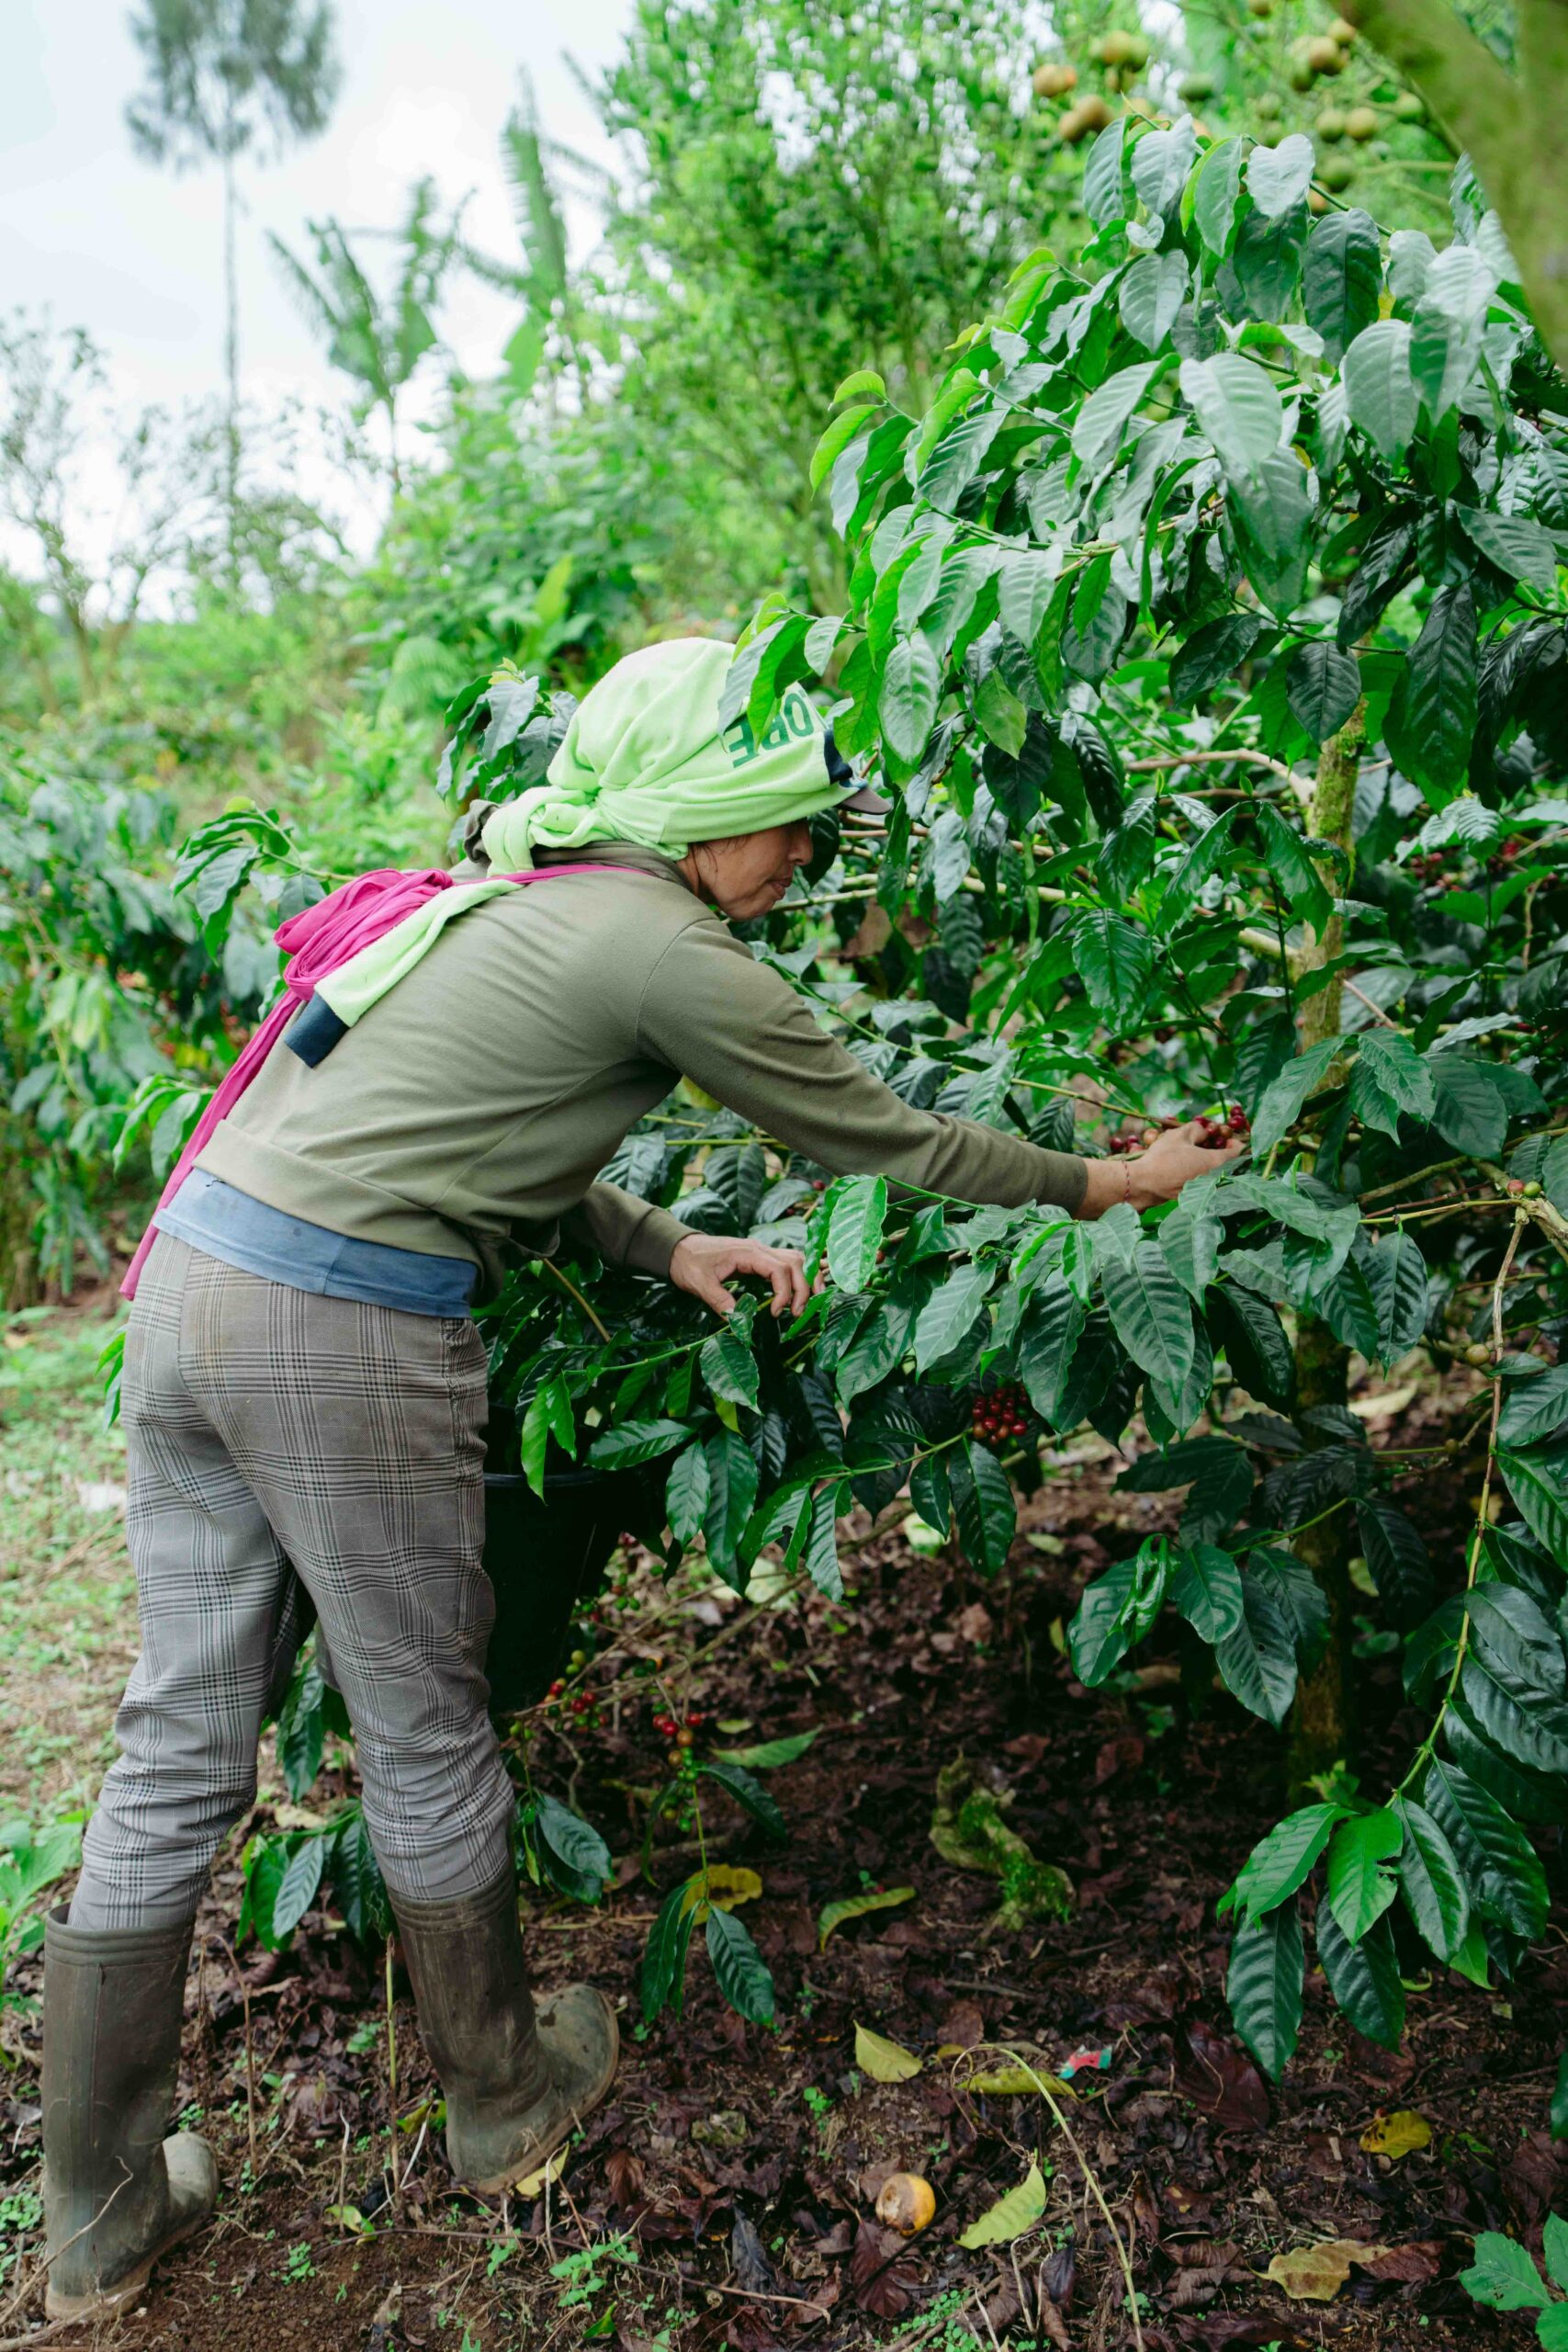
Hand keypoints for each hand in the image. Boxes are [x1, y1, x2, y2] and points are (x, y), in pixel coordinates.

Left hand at [669, 1232, 811, 1318]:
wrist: (679, 1248)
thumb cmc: (688, 1262)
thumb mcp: (700, 1284)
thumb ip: (719, 1301)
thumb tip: (738, 1322)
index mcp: (748, 1253)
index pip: (780, 1269)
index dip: (784, 1292)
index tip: (776, 1313)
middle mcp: (759, 1249)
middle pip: (795, 1263)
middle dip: (803, 1288)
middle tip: (797, 1313)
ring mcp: (761, 1252)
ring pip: (796, 1259)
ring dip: (807, 1279)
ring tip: (809, 1302)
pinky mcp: (759, 1258)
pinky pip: (787, 1262)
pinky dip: (799, 1274)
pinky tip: (803, 1289)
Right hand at [1078, 1119, 1246, 1217]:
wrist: (1144, 1184)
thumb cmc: (1163, 1157)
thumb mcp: (1179, 1135)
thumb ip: (1197, 1129)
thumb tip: (1204, 1132)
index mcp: (1216, 1162)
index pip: (1237, 1152)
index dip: (1235, 1141)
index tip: (1227, 1136)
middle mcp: (1214, 1178)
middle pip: (1227, 1164)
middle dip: (1222, 1152)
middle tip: (1212, 1143)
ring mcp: (1203, 1190)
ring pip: (1214, 1173)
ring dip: (1210, 1163)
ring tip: (1197, 1153)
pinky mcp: (1192, 1195)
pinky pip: (1202, 1182)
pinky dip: (1199, 1173)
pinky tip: (1185, 1166)